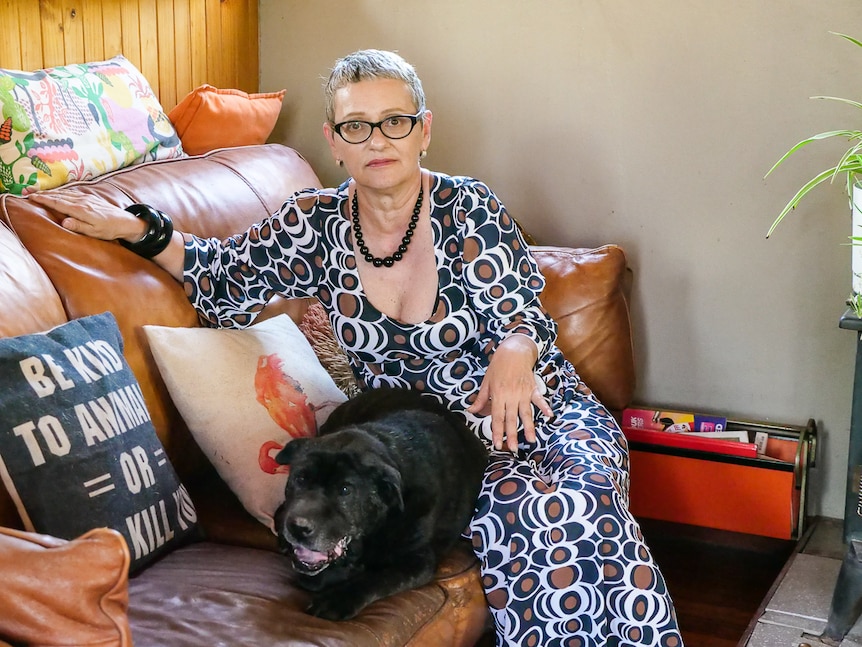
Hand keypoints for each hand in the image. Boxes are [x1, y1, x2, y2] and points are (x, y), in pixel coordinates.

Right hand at [28, 192, 146, 242]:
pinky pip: (73, 193)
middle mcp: (82, 201)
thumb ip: (78, 226)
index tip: (32, 197)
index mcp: (81, 210)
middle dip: (44, 194)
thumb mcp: (94, 231)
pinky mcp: (91, 198)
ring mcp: (87, 198)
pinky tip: (59, 193)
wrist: (126, 222)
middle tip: (30, 192)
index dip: (44, 200)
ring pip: (66, 193)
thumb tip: (63, 222)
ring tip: (41, 192)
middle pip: (60, 196)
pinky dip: (63, 192)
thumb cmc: (109, 229)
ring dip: (52, 192)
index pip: (58, 203)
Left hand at [467, 334, 551, 451]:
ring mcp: (523, 393)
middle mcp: (511, 396)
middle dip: (512, 435)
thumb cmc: (498, 366)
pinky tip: (549, 416)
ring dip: (529, 427)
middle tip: (512, 449)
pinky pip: (539, 400)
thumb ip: (480, 399)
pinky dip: (545, 407)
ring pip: (526, 413)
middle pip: (511, 419)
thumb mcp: (486, 382)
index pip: (497, 417)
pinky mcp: (533, 389)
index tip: (497, 444)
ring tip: (531, 440)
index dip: (497, 431)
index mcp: (498, 395)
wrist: (514, 351)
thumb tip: (470, 411)